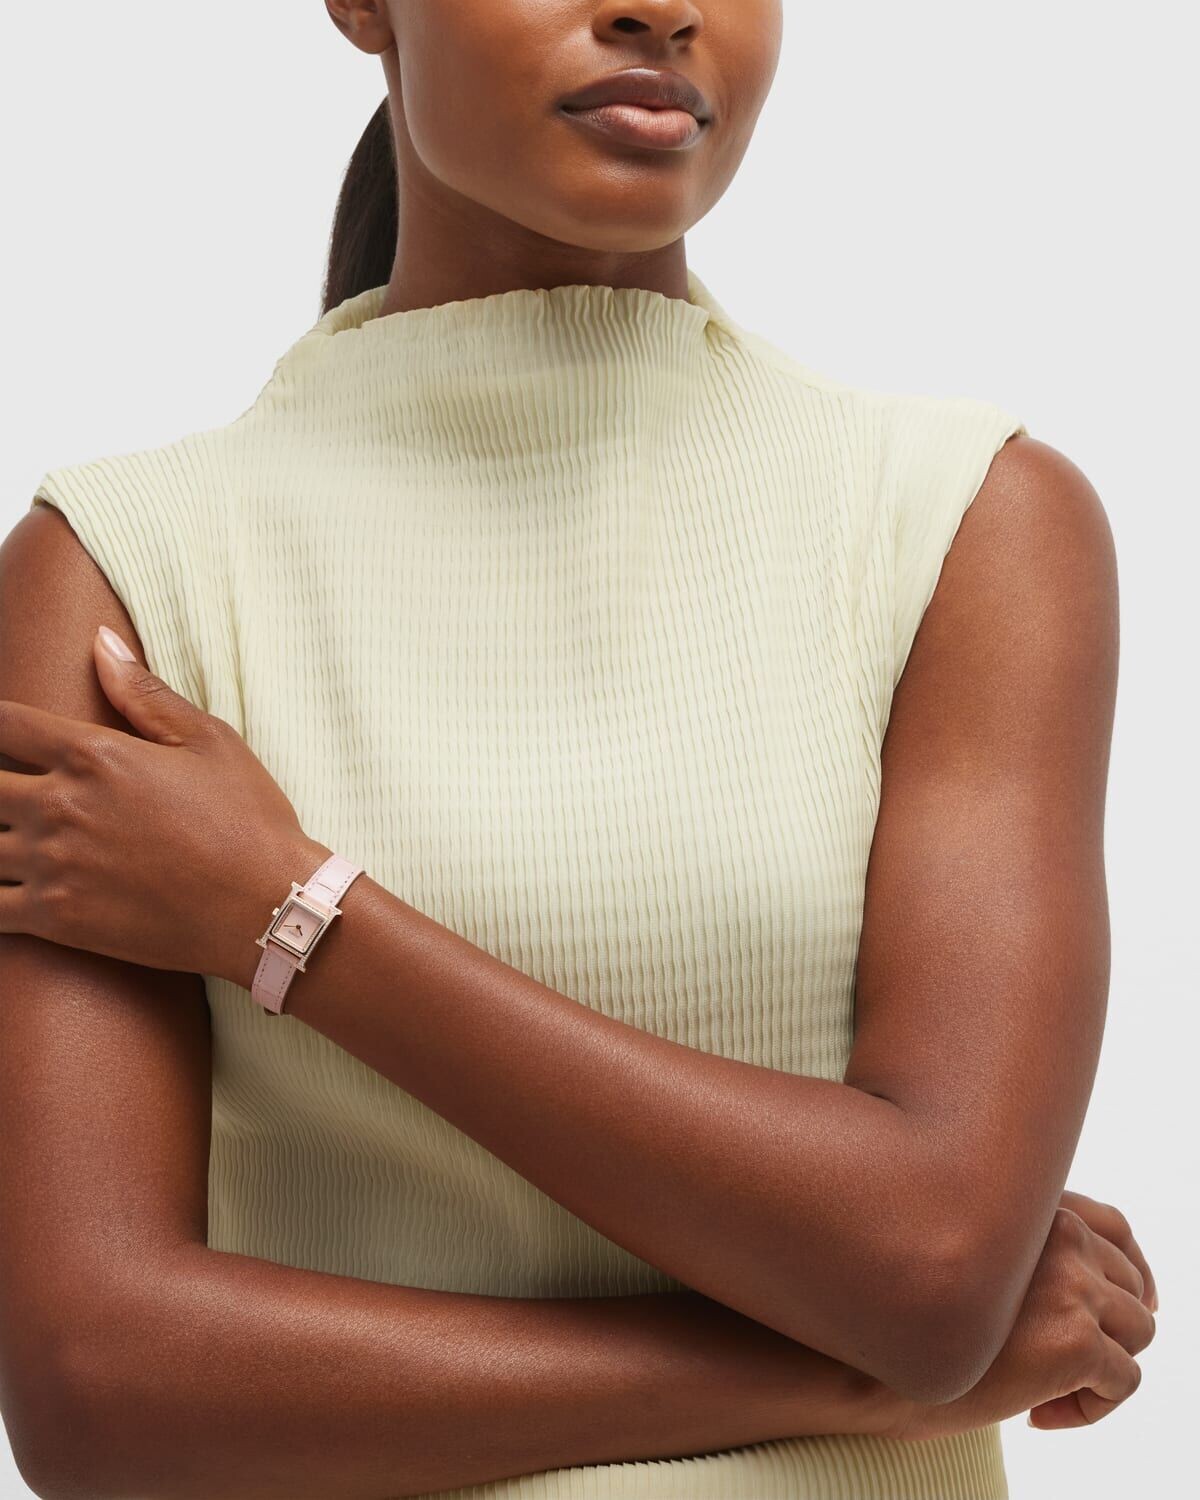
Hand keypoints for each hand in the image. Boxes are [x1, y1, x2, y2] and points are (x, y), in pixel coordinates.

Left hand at [0, 624, 328, 983]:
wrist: (268, 907)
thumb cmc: (247, 821)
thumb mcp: (210, 741)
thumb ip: (144, 693)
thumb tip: (100, 641)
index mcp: (95, 754)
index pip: (4, 725)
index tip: (1, 735)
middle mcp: (62, 805)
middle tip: (7, 793)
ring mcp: (53, 865)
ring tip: (6, 836)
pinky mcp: (55, 919)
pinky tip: (5, 888)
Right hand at [885, 1190, 1156, 1440]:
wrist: (867, 1358)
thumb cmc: (900, 1310)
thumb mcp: (965, 1255)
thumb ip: (1015, 1248)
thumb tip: (1079, 1288)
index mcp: (1030, 1203)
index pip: (1114, 1224)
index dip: (1130, 1269)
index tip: (1122, 1308)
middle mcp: (1057, 1231)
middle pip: (1132, 1284)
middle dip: (1107, 1331)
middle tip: (1058, 1367)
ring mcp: (1072, 1283)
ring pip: (1138, 1333)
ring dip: (1101, 1369)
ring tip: (1045, 1392)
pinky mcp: (1076, 1340)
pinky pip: (1125, 1382)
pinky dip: (1094, 1408)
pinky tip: (1039, 1414)